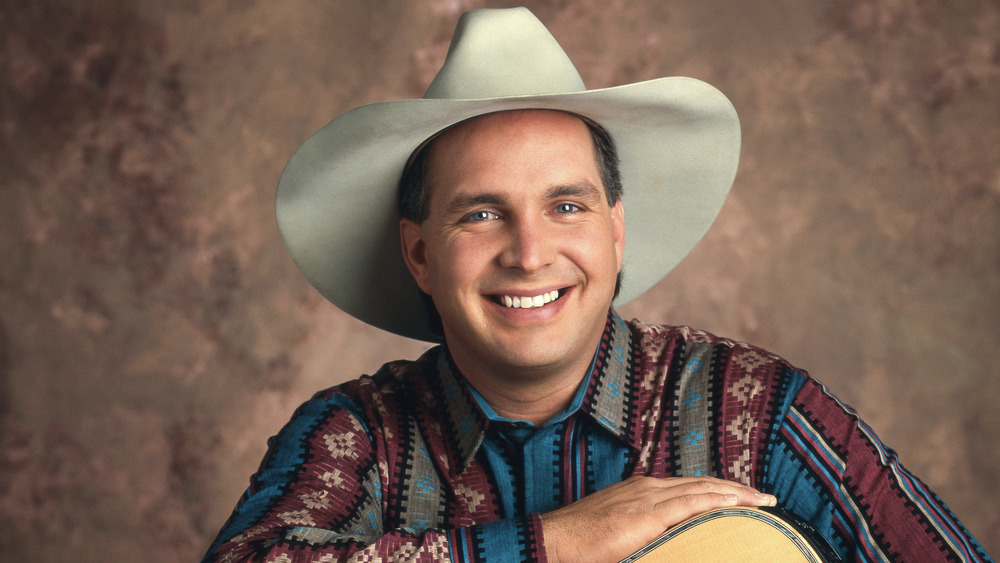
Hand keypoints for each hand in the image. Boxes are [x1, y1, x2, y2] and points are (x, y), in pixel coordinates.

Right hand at [539, 475, 776, 562]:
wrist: (555, 541)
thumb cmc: (581, 544)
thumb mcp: (619, 533)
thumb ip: (644, 534)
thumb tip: (664, 546)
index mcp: (641, 491)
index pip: (688, 487)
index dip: (717, 490)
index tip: (742, 497)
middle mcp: (647, 487)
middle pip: (701, 483)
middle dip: (735, 489)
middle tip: (764, 497)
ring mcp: (648, 496)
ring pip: (702, 489)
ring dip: (735, 493)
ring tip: (762, 500)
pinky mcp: (648, 512)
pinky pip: (692, 502)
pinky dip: (718, 500)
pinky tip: (738, 502)